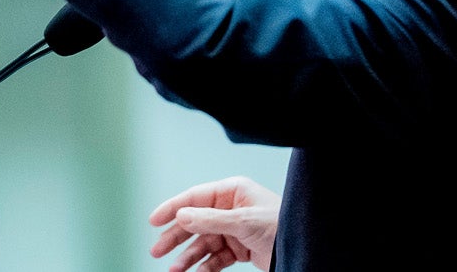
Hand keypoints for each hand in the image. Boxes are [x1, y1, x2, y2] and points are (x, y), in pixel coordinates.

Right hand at [149, 176, 279, 271]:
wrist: (303, 248)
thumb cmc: (279, 225)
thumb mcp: (242, 221)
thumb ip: (209, 219)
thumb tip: (181, 215)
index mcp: (232, 192)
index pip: (194, 197)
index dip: (172, 208)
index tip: (153, 221)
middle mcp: (230, 208)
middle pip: (194, 222)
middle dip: (176, 237)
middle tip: (157, 251)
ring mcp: (234, 229)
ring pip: (203, 242)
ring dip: (188, 256)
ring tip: (175, 270)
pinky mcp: (239, 248)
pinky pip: (216, 257)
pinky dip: (205, 266)